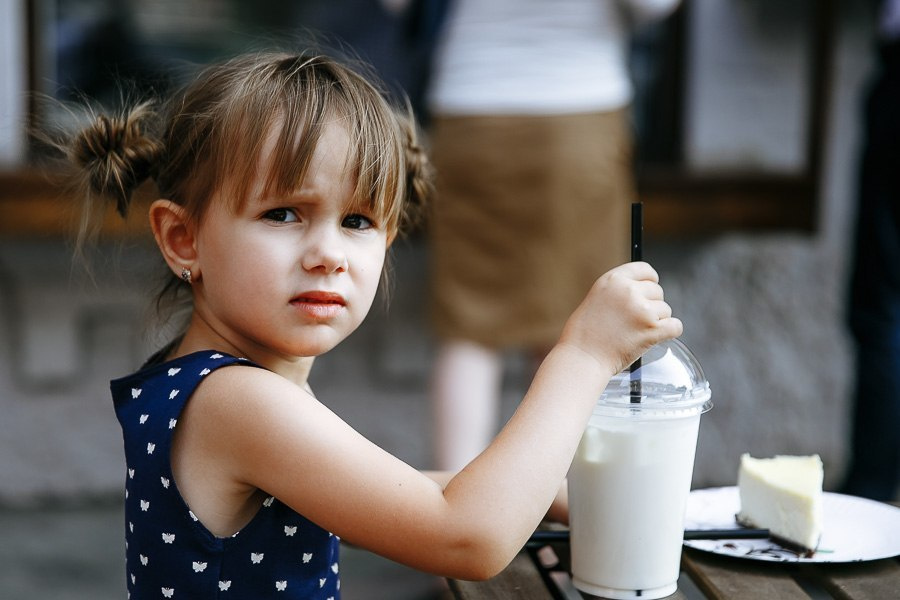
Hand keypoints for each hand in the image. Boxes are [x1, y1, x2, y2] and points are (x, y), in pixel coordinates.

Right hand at [559, 262, 681, 376]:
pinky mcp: (652, 329)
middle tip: (636, 321)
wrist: (582, 358)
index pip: (645, 269)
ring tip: (636, 332)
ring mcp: (642, 309)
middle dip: (651, 305)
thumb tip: (643, 291)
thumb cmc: (584, 334)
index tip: (649, 291)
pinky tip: (656, 337)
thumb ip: (618, 291)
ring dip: (657, 321)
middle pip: (657, 291)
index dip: (650, 281)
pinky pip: (675, 326)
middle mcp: (629, 290)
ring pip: (666, 310)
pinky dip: (670, 332)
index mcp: (613, 280)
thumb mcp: (596, 299)